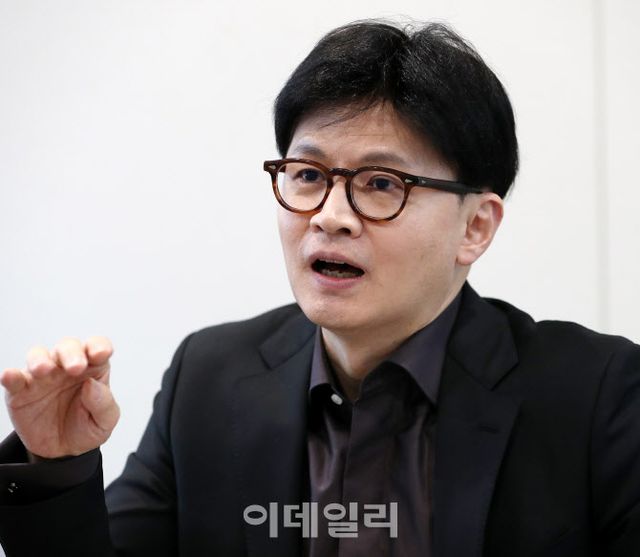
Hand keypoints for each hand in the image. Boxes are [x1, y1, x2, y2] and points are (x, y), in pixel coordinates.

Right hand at [1, 336, 119, 458]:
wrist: (63, 451)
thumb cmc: (87, 427)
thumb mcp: (105, 421)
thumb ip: (103, 403)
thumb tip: (92, 384)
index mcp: (93, 367)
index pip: (97, 346)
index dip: (99, 346)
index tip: (101, 354)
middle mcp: (67, 366)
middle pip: (68, 347)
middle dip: (71, 353)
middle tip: (76, 367)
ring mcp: (43, 377)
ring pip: (39, 355)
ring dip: (40, 359)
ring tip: (44, 370)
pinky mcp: (21, 392)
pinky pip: (15, 379)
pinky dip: (11, 376)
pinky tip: (10, 376)